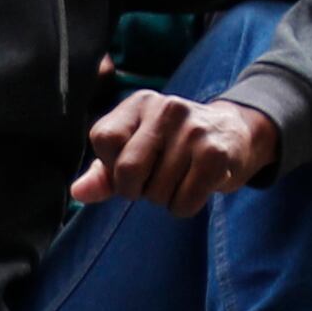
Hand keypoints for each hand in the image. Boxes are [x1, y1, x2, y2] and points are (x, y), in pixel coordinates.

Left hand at [73, 90, 279, 213]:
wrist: (233, 134)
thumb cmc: (172, 147)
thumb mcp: (133, 151)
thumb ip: (102, 173)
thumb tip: (78, 192)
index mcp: (139, 103)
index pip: (104, 139)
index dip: (111, 165)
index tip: (131, 165)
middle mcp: (167, 109)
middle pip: (128, 170)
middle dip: (135, 190)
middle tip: (154, 181)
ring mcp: (194, 129)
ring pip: (157, 191)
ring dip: (163, 198)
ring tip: (178, 179)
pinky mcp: (216, 154)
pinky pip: (184, 201)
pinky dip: (184, 207)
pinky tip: (195, 188)